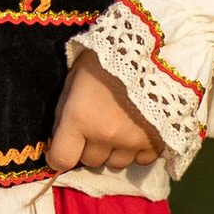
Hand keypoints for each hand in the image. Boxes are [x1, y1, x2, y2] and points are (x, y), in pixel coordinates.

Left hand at [47, 54, 163, 175]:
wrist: (150, 50)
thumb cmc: (104, 61)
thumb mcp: (73, 81)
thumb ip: (63, 114)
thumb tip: (57, 141)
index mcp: (80, 118)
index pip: (61, 160)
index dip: (57, 158)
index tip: (60, 151)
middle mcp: (105, 134)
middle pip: (89, 161)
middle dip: (87, 148)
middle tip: (94, 126)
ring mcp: (132, 141)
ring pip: (114, 164)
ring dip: (111, 151)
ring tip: (117, 128)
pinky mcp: (156, 142)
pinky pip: (141, 161)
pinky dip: (136, 152)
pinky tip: (136, 132)